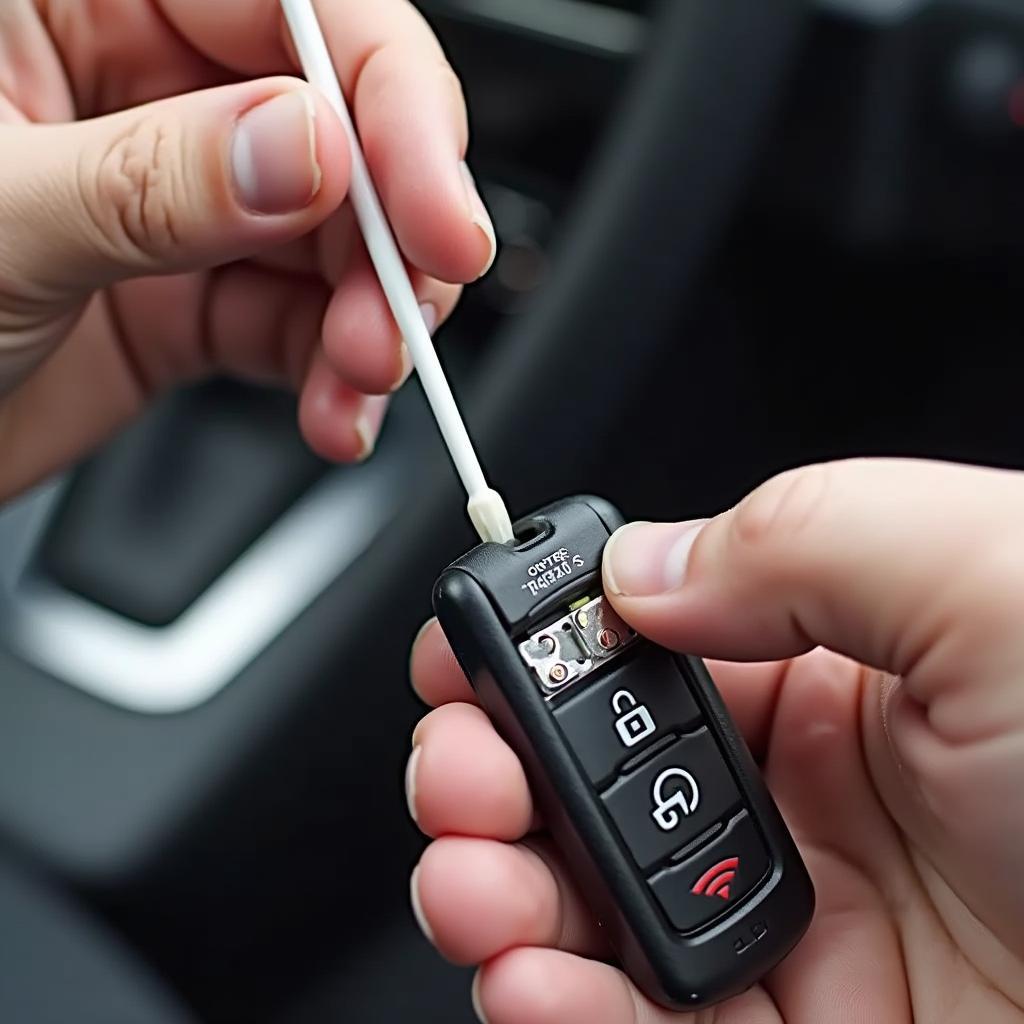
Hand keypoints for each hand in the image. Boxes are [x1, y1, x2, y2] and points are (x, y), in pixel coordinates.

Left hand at [0, 0, 493, 501]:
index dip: (386, 98)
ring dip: (370, 317)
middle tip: (405, 315)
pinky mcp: (187, 288)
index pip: (287, 0)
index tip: (436, 213)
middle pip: (335, 123)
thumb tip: (313, 149)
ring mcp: (172, 191)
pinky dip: (331, 370)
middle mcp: (132, 78)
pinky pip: (296, 317)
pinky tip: (333, 407)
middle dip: (390, 232)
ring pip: (333, 235)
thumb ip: (157, 180)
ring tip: (359, 380)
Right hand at [406, 460, 1023, 1022]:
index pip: (638, 641)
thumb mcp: (993, 577)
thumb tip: (640, 571)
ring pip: (588, 901)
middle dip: (490, 764)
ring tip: (474, 879)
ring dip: (497, 888)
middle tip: (462, 771)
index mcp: (836, 663)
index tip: (468, 651)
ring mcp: (792, 926)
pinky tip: (536, 977)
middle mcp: (799, 792)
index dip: (539, 641)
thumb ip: (801, 537)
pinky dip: (559, 1007)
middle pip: (587, 773)